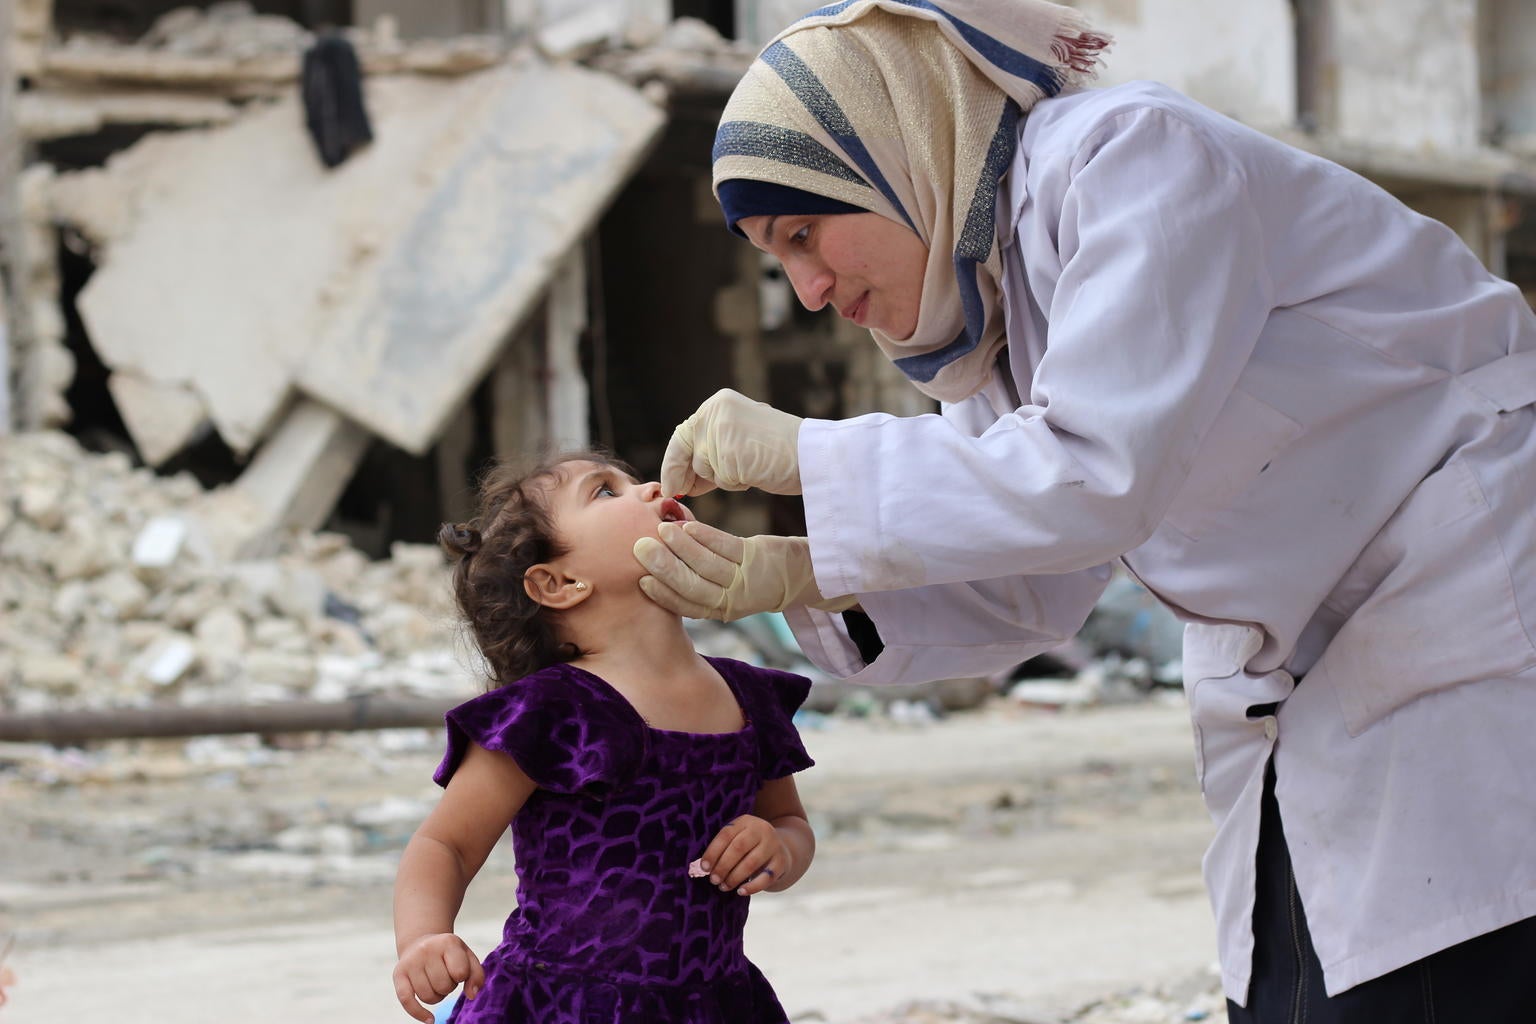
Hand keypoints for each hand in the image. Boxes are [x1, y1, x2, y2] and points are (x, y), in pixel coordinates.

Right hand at [392, 933, 484, 1022]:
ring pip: (428, 997)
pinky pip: (406, 1001)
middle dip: (448, 987)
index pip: (460, 972)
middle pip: (443, 986)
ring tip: (435, 983)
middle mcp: (426, 949)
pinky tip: (430, 1020)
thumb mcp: (467, 957)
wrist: (420, 942)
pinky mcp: (398, 974)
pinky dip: (419, 1013)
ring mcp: (411, 962)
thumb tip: (472, 995)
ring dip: (436, 996)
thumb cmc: (448, 954)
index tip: (459, 971)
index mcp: (447, 942)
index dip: (462, 977)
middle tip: (445, 976)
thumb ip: (476, 975)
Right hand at [634, 522, 853, 620]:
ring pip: (707, 565)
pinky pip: (727, 547)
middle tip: (642, 548)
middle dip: (665, 568)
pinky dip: (706, 537)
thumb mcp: (724, 588)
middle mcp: (731, 599)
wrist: (796, 577)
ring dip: (682, 547)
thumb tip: (657, 556)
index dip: (663, 595)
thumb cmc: (749, 579)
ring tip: (662, 530)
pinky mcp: (756, 557)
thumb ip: (695, 578)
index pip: (686, 605)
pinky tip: (688, 525)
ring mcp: (745, 579)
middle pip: (693, 586)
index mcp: (719, 609)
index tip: (641, 580)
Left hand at [661, 389, 803, 497]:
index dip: (675, 461)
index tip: (671, 482)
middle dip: (680, 475)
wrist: (814, 453)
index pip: (685, 434)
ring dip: (723, 478)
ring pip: (703, 468)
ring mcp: (720, 432)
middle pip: (685, 451)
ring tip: (752, 467)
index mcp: (720, 403)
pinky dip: (737, 484)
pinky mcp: (727, 453)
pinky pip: (721, 480)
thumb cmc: (783, 450)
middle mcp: (716, 411)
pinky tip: (756, 472)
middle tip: (678, 492)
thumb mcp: (741, 439)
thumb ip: (713, 448)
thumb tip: (681, 477)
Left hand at [695, 815, 791, 894]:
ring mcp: (773, 845)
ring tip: (724, 887)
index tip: (704, 867)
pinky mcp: (782, 862)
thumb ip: (723, 848)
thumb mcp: (739, 838)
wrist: (782, 848)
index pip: (726, 834)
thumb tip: (703, 867)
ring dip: (734, 877)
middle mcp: (761, 829)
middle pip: (738, 848)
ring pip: (751, 863)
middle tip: (713, 880)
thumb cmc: (750, 846)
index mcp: (746, 821)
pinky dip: (752, 886)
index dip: (713, 852)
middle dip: (723, 866)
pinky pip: (766, 877)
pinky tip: (740, 891)